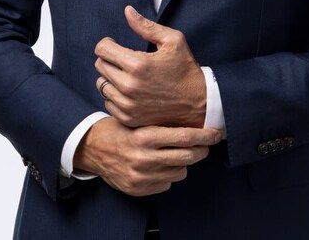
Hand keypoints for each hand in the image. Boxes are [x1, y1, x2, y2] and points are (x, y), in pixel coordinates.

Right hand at [73, 116, 221, 195]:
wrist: (93, 149)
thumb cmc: (120, 130)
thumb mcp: (138, 120)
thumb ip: (162, 123)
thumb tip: (194, 121)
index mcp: (145, 135)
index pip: (184, 136)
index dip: (204, 135)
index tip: (216, 133)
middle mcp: (144, 157)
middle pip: (187, 156)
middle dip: (201, 150)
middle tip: (205, 145)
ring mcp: (141, 176)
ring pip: (180, 172)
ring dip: (183, 163)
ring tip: (175, 154)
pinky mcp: (138, 189)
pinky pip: (167, 184)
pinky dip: (168, 174)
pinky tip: (159, 165)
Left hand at [94, 5, 211, 129]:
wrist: (198, 102)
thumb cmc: (185, 68)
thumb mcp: (172, 40)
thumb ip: (146, 26)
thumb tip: (127, 11)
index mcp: (137, 64)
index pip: (102, 49)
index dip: (107, 43)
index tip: (115, 44)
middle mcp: (129, 86)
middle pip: (100, 65)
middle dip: (109, 58)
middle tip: (124, 59)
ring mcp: (128, 105)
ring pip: (101, 84)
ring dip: (110, 77)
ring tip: (127, 75)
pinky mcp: (129, 118)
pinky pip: (108, 102)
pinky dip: (114, 95)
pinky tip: (129, 90)